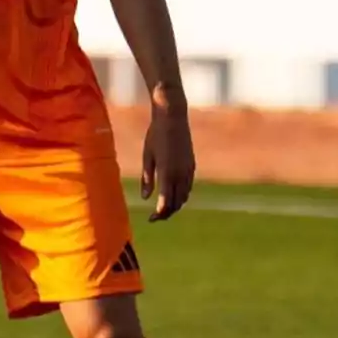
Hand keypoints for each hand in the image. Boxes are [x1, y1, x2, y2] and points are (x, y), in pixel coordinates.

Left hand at [140, 86, 195, 221]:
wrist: (173, 118)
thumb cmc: (155, 135)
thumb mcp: (147, 156)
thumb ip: (147, 178)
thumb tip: (145, 198)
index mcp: (167, 172)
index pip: (165, 202)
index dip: (158, 214)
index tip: (150, 219)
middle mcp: (180, 174)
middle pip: (176, 203)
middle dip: (166, 213)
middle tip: (155, 217)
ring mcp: (188, 170)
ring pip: (184, 197)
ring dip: (175, 206)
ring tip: (163, 209)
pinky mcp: (192, 165)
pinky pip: (188, 187)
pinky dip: (181, 195)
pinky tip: (173, 195)